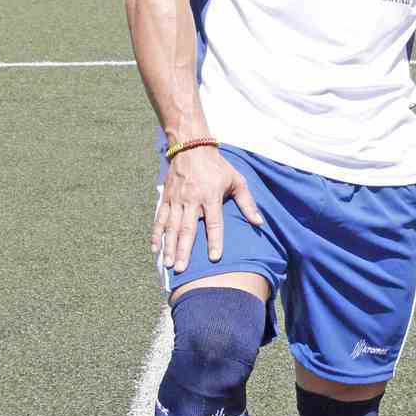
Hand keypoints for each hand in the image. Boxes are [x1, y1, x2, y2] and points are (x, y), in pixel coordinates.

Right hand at [152, 146, 262, 272]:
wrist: (191, 147)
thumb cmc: (218, 167)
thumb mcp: (237, 181)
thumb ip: (248, 203)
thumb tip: (260, 223)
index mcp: (211, 196)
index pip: (214, 222)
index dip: (214, 240)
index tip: (214, 257)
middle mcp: (192, 199)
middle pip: (187, 229)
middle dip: (184, 250)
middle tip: (181, 268)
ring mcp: (177, 199)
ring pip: (171, 226)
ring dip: (169, 246)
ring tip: (168, 264)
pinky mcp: (166, 198)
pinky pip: (159, 218)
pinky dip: (156, 234)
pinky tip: (155, 248)